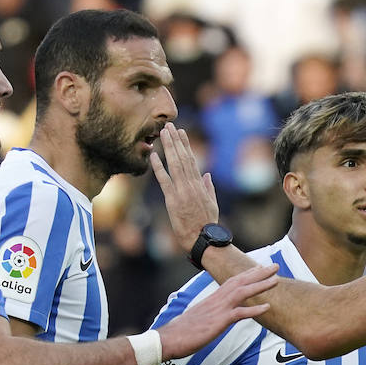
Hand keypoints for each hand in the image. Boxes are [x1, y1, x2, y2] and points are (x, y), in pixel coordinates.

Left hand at [151, 122, 219, 249]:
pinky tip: (153, 155)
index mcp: (200, 185)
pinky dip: (158, 167)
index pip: (192, 160)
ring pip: (174, 164)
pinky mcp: (173, 200)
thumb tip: (207, 174)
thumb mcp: (212, 204)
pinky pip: (164, 180)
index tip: (181, 133)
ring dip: (168, 147)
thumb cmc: (208, 224)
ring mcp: (182, 191)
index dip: (185, 145)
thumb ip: (209, 188)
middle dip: (175, 141)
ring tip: (162, 133)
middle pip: (182, 158)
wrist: (203, 239)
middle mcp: (191, 185)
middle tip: (168, 126)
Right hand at [157, 263, 278, 358]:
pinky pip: (240, 314)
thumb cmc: (181, 331)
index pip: (232, 282)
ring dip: (260, 285)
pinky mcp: (219, 322)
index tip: (260, 268)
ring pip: (243, 292)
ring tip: (276, 280)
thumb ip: (208, 314)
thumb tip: (212, 317)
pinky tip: (268, 307)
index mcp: (212, 299)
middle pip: (240, 281)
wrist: (168, 338)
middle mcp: (216, 300)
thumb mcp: (198, 318)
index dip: (247, 274)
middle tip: (275, 266)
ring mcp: (218, 309)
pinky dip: (254, 309)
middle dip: (259, 273)